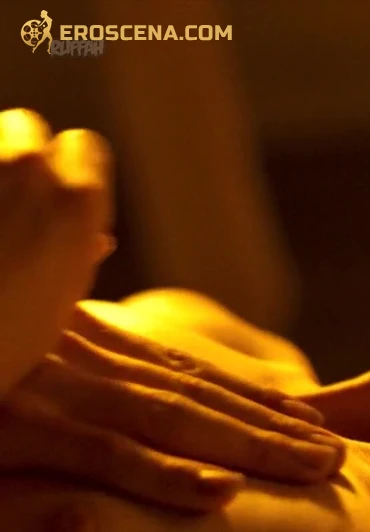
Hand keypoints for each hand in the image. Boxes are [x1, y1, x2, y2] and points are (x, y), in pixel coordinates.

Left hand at [0, 108, 113, 393]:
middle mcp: (25, 168)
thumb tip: (95, 240)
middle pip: (25, 125)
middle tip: (9, 202)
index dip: (74, 172)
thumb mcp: (58, 304)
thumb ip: (78, 255)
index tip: (58, 201)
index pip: (84, 145)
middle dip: (20, 156)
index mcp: (76, 200)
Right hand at [0, 305, 346, 512]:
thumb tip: (100, 243)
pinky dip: (162, 474)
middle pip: (194, 398)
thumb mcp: (8, 320)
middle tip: (337, 454)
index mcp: (76, 340)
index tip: (309, 412)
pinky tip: (220, 495)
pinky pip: (100, 457)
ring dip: (250, 446)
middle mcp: (75, 359)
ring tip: (316, 467)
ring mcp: (48, 392)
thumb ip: (64, 311)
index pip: (180, 370)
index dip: (249, 392)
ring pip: (170, 422)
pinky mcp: (15, 430)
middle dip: (272, 427)